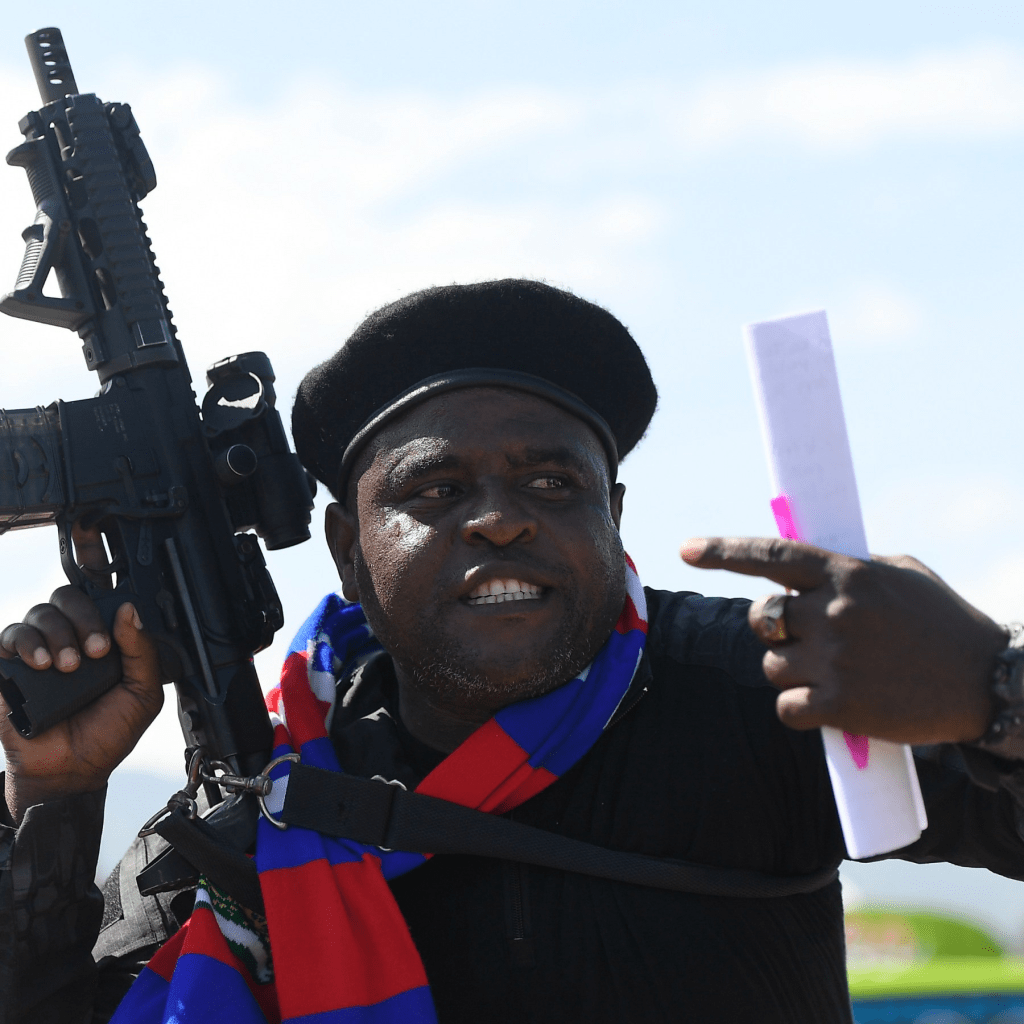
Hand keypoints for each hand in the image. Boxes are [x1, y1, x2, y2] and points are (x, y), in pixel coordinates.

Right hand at [0, 525, 162, 822]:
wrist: (72, 769)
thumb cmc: (108, 731)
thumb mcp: (142, 693)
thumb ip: (142, 651)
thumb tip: (130, 610)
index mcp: (104, 637)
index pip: (100, 596)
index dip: (103, 588)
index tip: (107, 602)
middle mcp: (71, 637)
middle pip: (68, 597)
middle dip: (84, 618)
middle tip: (96, 650)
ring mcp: (39, 649)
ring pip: (40, 612)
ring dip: (57, 633)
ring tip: (67, 666)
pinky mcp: (11, 667)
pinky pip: (10, 635)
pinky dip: (27, 643)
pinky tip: (42, 664)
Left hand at [680, 537, 1006, 744]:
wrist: (989, 681)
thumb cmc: (943, 621)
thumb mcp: (900, 574)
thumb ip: (849, 569)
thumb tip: (800, 569)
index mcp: (848, 573)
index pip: (771, 557)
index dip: (722, 551)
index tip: (686, 549)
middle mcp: (835, 612)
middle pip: (762, 619)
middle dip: (772, 628)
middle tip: (802, 637)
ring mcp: (836, 660)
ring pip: (771, 664)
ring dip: (789, 670)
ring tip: (833, 673)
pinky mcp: (841, 705)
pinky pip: (786, 706)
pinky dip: (797, 707)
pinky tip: (825, 705)